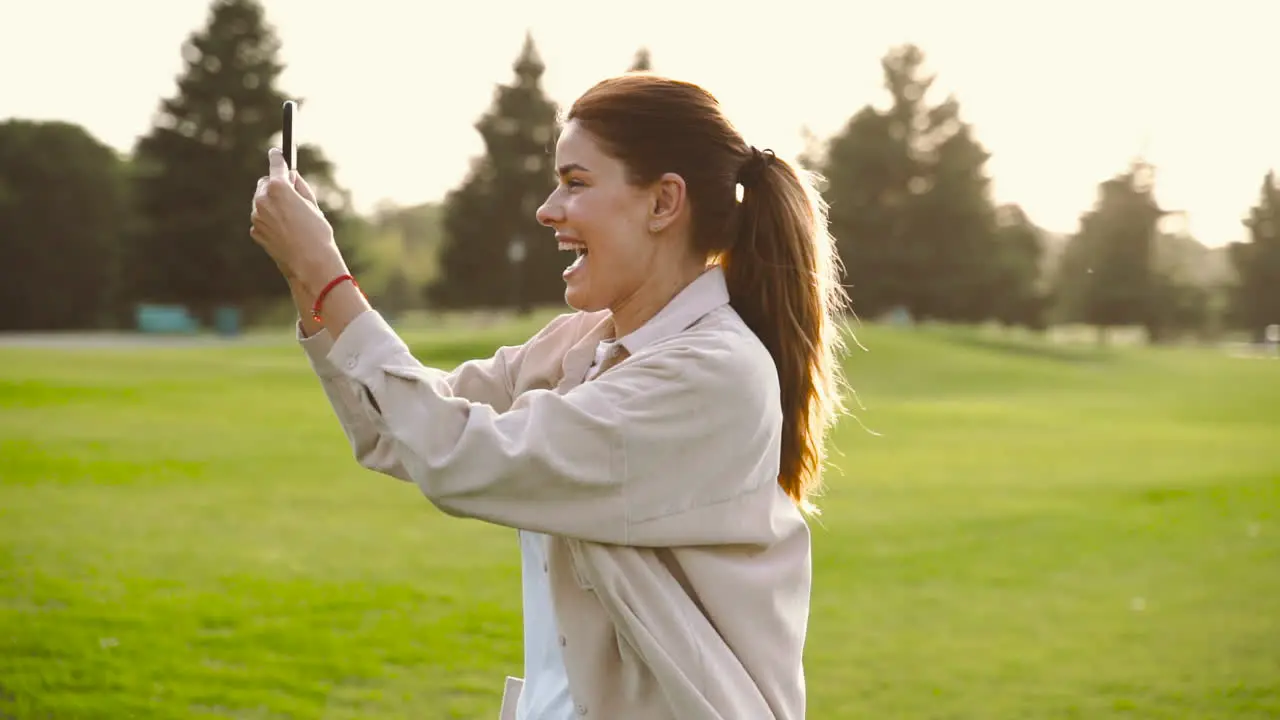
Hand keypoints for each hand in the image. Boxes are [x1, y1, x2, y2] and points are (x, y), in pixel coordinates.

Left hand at [250, 148, 346, 290]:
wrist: (309, 263)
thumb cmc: (317, 233)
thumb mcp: (313, 205)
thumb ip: (300, 187)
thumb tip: (292, 177)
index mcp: (278, 188)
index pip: (276, 166)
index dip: (277, 158)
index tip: (276, 153)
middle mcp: (262, 199)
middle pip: (264, 183)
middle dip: (275, 185)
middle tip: (290, 194)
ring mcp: (256, 216)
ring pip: (261, 202)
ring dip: (272, 204)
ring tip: (292, 220)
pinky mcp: (255, 231)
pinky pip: (261, 219)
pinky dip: (270, 221)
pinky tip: (285, 232)